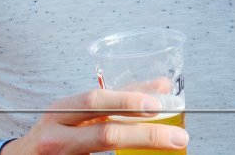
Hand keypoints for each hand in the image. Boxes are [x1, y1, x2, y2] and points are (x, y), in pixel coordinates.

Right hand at [7, 87, 187, 153]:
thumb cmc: (56, 132)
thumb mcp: (79, 111)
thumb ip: (117, 99)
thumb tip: (162, 87)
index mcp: (62, 110)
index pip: (96, 100)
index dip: (128, 100)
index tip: (158, 104)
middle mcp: (57, 134)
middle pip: (105, 132)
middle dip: (145, 134)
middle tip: (178, 137)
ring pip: (102, 146)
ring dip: (140, 146)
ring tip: (168, 145)